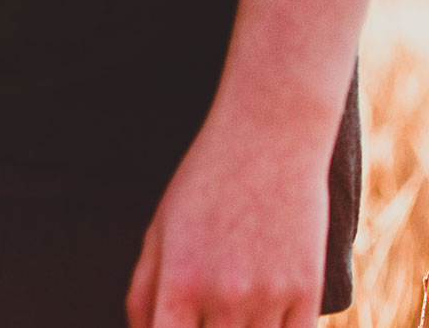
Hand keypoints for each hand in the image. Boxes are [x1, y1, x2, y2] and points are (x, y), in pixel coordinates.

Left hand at [127, 103, 335, 327]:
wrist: (269, 140)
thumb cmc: (203, 185)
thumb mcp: (158, 232)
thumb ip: (143, 292)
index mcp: (179, 282)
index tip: (175, 325)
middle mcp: (223, 296)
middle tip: (202, 311)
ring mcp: (268, 297)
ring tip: (228, 308)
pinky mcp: (307, 292)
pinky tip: (260, 319)